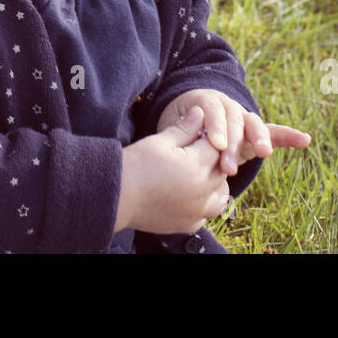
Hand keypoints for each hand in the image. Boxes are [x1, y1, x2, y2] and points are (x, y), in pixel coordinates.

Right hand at [118, 106, 232, 234]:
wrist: (116, 196)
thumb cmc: (137, 164)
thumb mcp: (161, 141)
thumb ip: (185, 128)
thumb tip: (201, 112)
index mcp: (197, 167)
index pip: (216, 147)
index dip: (207, 137)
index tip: (197, 134)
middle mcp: (202, 192)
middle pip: (221, 170)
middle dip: (212, 159)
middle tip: (195, 152)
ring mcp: (196, 212)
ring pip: (220, 196)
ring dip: (215, 184)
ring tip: (198, 175)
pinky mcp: (187, 225)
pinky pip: (206, 215)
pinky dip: (203, 205)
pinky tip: (190, 196)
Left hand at [156, 89, 310, 175]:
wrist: (191, 119)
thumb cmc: (178, 128)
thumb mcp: (171, 128)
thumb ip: (177, 131)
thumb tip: (176, 136)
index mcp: (205, 103)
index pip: (212, 112)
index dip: (215, 127)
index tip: (216, 145)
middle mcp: (227, 107)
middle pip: (234, 121)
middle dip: (233, 143)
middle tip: (227, 166)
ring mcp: (243, 118)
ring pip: (252, 125)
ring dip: (259, 139)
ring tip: (264, 153)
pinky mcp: (255, 132)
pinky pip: (273, 132)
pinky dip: (288, 136)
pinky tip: (305, 140)